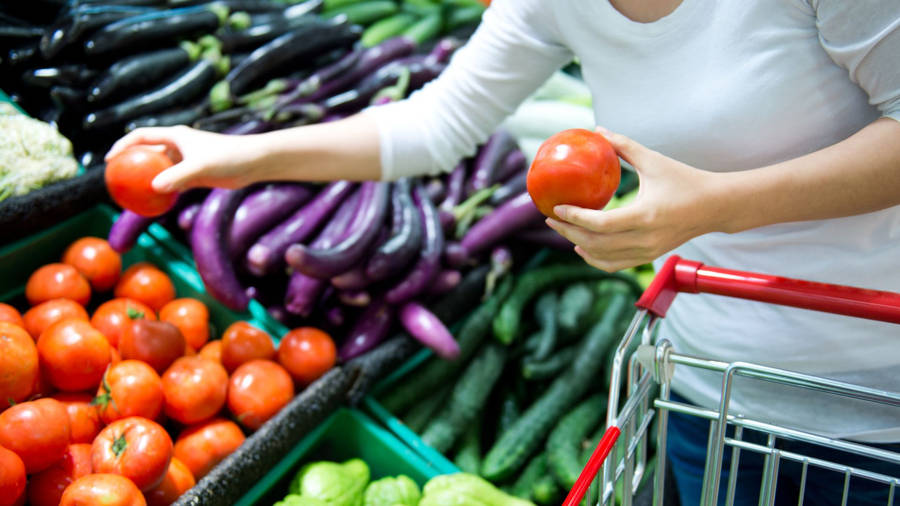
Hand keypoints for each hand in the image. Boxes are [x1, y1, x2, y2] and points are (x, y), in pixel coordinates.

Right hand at [105, 126, 262, 191]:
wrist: (253, 162)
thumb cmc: (228, 157)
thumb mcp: (200, 166)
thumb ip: (178, 176)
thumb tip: (155, 188)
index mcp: (175, 135)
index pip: (141, 136)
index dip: (123, 146)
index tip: (110, 161)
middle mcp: (178, 146)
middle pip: (147, 153)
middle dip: (131, 164)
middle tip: (117, 181)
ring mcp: (186, 160)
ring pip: (159, 170)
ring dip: (146, 180)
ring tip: (131, 195)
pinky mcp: (195, 174)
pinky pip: (172, 183)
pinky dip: (163, 191)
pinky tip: (155, 205)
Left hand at [546, 127, 725, 271]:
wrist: (716, 206)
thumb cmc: (686, 180)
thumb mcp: (654, 161)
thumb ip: (624, 146)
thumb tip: (598, 130)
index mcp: (646, 216)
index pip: (602, 224)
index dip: (576, 218)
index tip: (558, 207)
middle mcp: (646, 239)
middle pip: (596, 244)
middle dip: (569, 232)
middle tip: (551, 218)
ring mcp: (648, 251)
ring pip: (603, 257)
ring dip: (578, 245)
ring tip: (563, 229)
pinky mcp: (649, 256)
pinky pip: (615, 264)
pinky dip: (595, 258)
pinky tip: (582, 246)